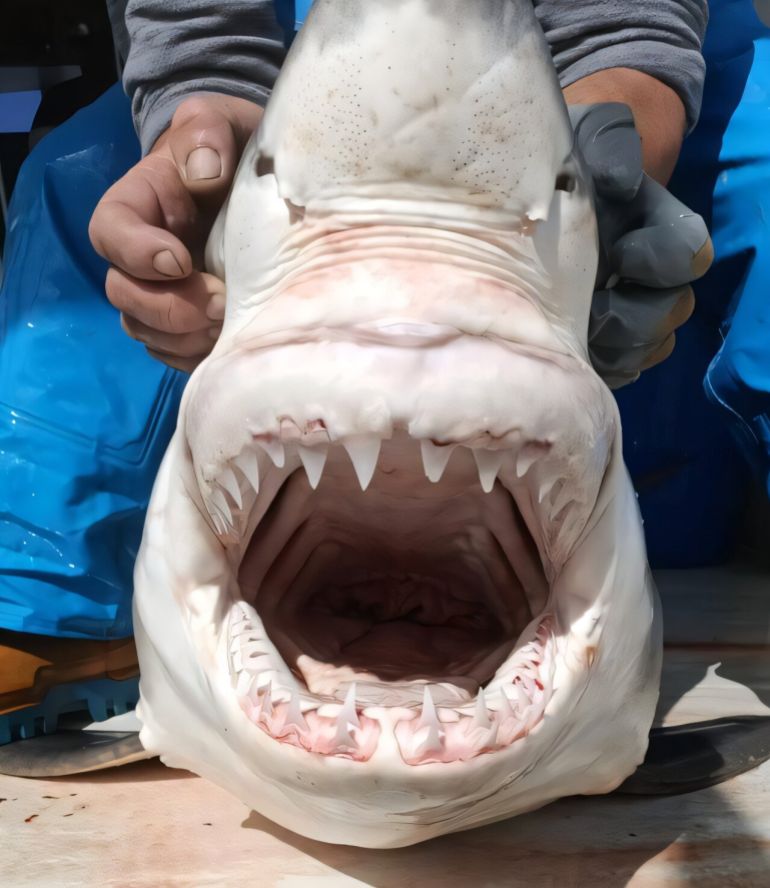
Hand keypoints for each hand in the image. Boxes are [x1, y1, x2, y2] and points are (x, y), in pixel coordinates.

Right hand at [89, 94, 262, 371]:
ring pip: (146, 331)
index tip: (180, 261)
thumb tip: (205, 170)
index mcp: (136, 206)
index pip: (109, 233)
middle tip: (220, 304)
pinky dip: (197, 355)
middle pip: (124, 294)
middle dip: (169, 308)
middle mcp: (138, 256)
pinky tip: (232, 343)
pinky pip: (174, 353)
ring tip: (230, 326)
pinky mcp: (184, 324)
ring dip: (185, 337)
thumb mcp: (219, 124)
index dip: (137, 253)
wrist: (255, 183)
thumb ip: (208, 136)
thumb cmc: (228, 150)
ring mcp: (158, 293)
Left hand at [569, 103, 712, 387]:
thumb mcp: (589, 140)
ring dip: (614, 350)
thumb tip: (621, 186)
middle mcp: (653, 276)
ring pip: (648, 349)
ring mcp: (630, 312)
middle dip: (631, 320)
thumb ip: (613, 149)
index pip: (689, 254)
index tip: (618, 254)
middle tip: (588, 313)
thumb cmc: (567, 164)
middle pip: (672, 313)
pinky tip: (567, 353)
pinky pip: (618, 371)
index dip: (658, 261)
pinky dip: (596, 368)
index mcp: (659, 228)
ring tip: (573, 335)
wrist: (536, 198)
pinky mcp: (603, 344)